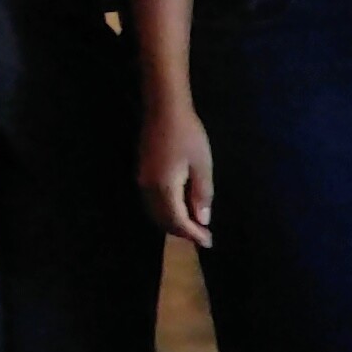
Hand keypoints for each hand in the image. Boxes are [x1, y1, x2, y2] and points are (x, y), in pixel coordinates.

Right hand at [138, 97, 214, 246]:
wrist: (164, 110)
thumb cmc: (188, 134)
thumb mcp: (202, 164)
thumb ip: (202, 194)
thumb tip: (202, 220)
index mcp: (164, 188)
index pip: (178, 221)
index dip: (193, 234)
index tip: (208, 242)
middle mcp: (148, 189)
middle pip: (163, 221)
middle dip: (183, 232)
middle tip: (202, 236)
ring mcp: (142, 181)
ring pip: (156, 213)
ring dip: (173, 223)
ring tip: (194, 226)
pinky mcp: (142, 174)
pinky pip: (152, 203)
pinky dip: (166, 212)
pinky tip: (180, 208)